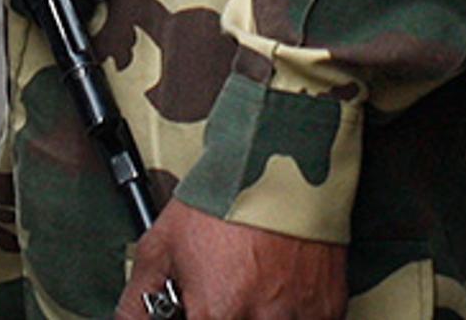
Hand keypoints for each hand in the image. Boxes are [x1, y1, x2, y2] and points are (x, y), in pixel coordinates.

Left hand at [121, 207, 343, 319]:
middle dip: (223, 314)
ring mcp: (300, 318)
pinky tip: (277, 287)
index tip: (193, 311)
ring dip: (257, 316)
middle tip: (222, 295)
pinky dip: (289, 314)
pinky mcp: (328, 308)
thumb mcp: (161, 247)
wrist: (281, 161)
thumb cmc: (221, 201)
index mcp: (217, 316)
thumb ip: (137, 305)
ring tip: (250, 287)